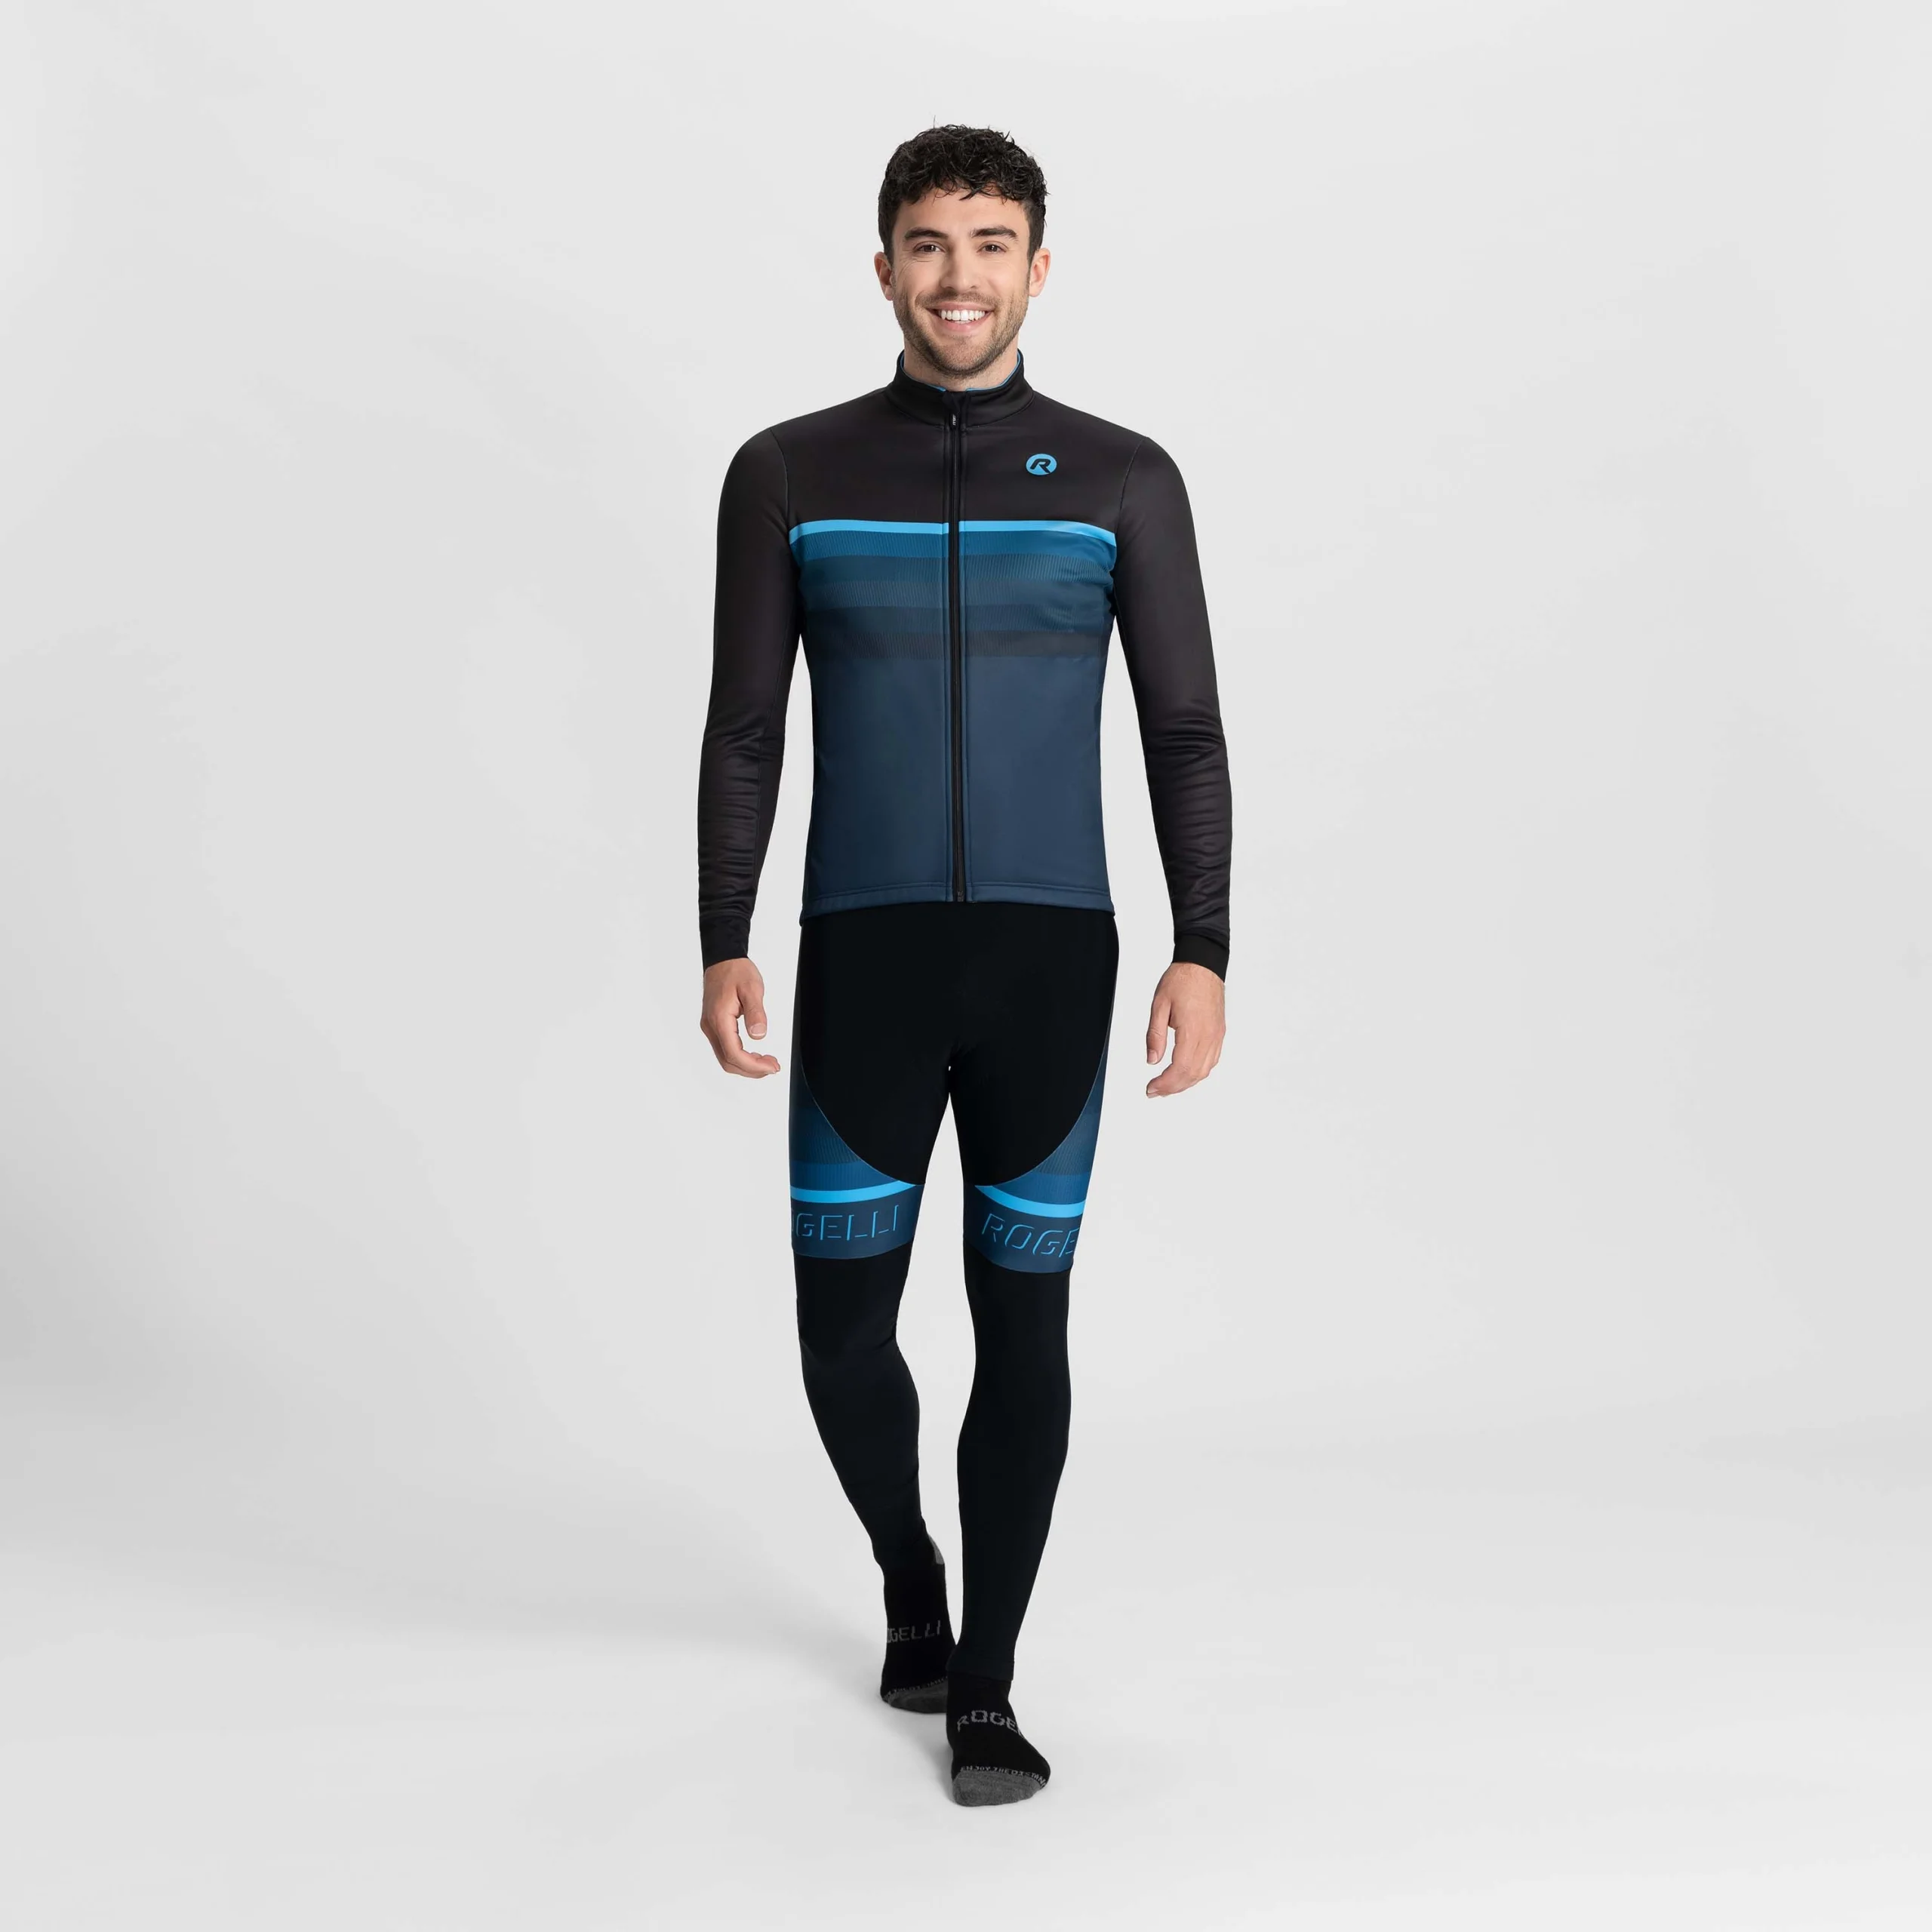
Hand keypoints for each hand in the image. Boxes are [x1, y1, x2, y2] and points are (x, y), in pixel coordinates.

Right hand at [700, 957, 779, 1077]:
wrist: (722, 960)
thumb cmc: (736, 971)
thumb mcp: (752, 989)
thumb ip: (756, 1013)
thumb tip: (759, 1036)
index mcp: (719, 1019)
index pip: (733, 1054)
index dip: (753, 1066)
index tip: (772, 1067)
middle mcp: (711, 1026)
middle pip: (728, 1061)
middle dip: (752, 1070)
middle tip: (773, 1067)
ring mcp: (710, 1027)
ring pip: (725, 1058)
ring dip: (746, 1065)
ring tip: (767, 1062)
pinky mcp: (713, 1026)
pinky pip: (724, 1049)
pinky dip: (740, 1057)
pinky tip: (754, 1055)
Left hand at [1145, 961, 1224, 1097]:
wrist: (1202, 964)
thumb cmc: (1182, 980)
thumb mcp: (1159, 1005)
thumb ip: (1155, 1035)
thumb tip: (1151, 1060)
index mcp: (1193, 1030)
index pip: (1180, 1069)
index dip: (1165, 1084)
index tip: (1150, 1088)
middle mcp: (1209, 1036)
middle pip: (1193, 1074)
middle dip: (1172, 1088)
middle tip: (1154, 1091)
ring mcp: (1216, 1036)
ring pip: (1204, 1071)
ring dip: (1185, 1083)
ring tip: (1167, 1086)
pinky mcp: (1219, 1033)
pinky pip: (1211, 1061)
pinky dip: (1198, 1072)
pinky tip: (1185, 1073)